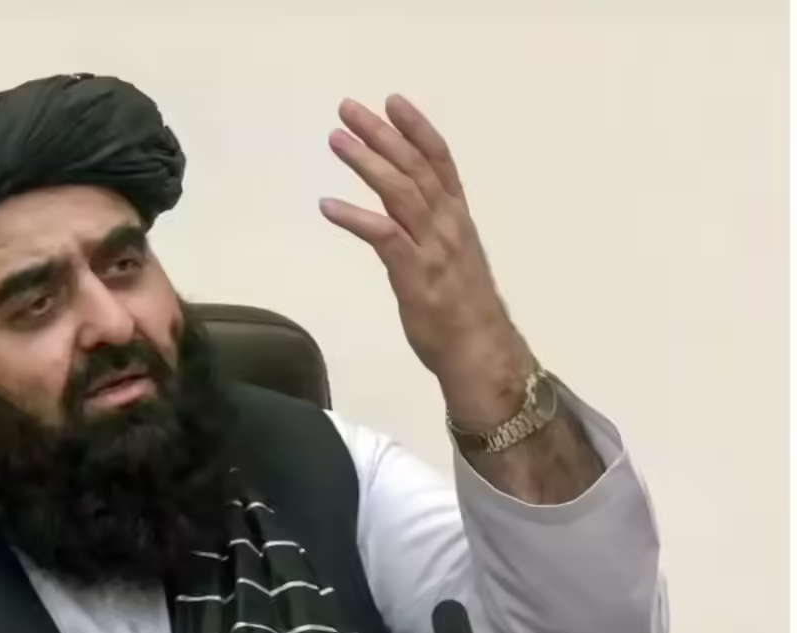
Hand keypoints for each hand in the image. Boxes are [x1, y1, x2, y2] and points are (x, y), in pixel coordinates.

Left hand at [320, 96, 535, 427]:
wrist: (482, 353)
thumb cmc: (465, 312)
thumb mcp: (452, 260)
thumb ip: (431, 234)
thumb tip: (404, 221)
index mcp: (458, 219)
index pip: (439, 162)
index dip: (417, 129)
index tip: (394, 101)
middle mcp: (448, 225)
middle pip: (414, 167)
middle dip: (382, 134)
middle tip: (348, 109)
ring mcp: (433, 248)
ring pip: (400, 193)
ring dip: (366, 162)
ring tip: (337, 140)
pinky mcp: (415, 274)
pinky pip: (384, 236)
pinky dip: (355, 217)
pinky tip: (328, 205)